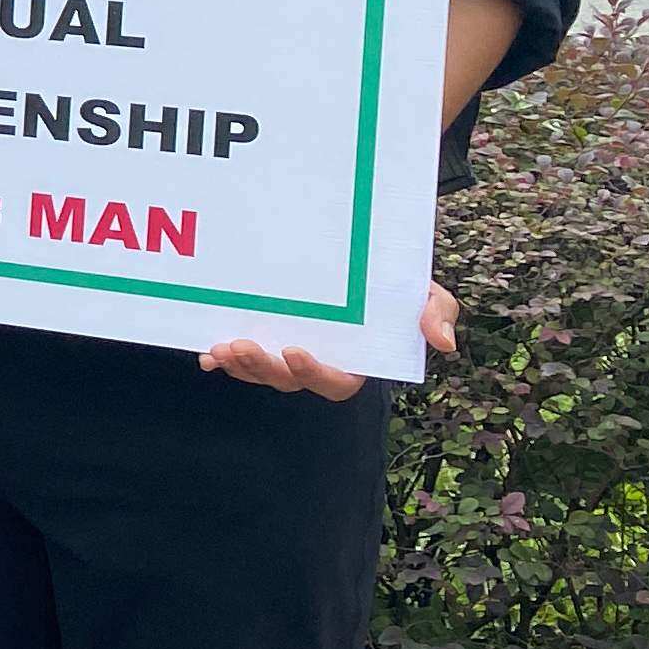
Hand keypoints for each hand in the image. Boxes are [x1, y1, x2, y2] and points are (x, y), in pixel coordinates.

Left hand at [201, 281, 452, 402]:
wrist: (368, 266)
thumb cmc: (401, 286)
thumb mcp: (428, 295)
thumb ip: (435, 314)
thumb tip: (442, 343)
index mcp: (355, 361)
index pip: (334, 382)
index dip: (313, 372)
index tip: (293, 350)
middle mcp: (319, 363)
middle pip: (287, 380)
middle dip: (262, 368)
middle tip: (241, 346)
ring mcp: (289, 354)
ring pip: (261, 371)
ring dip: (239, 364)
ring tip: (220, 349)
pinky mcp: (267, 338)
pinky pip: (242, 357)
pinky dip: (223, 360)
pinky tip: (206, 355)